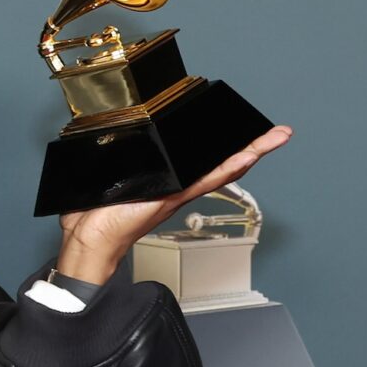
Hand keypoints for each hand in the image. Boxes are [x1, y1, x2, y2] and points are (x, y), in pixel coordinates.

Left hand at [54, 124, 293, 284]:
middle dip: (252, 146)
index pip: (202, 159)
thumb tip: (108, 139)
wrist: (90, 238)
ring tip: (274, 138)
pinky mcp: (171, 198)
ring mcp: (178, 193)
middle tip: (277, 132)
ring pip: (221, 170)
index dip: (225, 145)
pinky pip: (205, 181)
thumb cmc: (97, 214)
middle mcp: (178, 187)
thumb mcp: (112, 178)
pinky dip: (227, 169)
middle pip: (221, 163)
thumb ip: (120, 161)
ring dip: (250, 153)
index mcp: (167, 181)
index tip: (245, 129)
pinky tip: (247, 157)